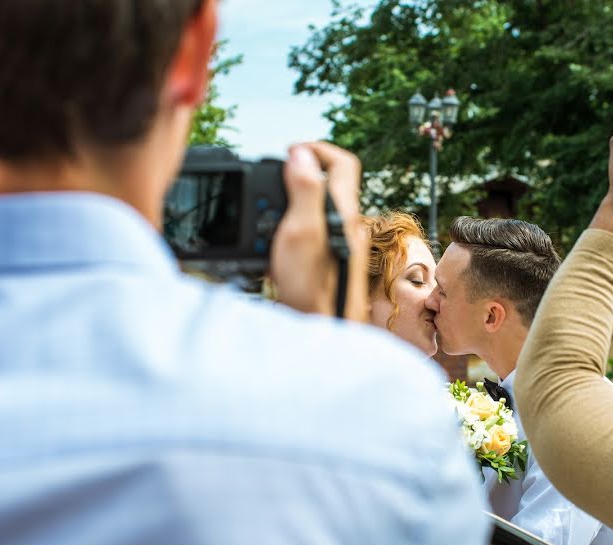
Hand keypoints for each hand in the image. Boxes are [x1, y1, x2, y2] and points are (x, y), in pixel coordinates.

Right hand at [270, 142, 369, 321]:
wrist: (321, 328)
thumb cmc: (313, 284)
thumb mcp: (302, 229)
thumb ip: (304, 189)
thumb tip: (302, 154)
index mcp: (343, 209)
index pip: (343, 162)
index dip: (318, 149)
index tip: (291, 153)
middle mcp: (345, 223)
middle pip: (327, 182)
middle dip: (298, 174)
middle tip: (272, 180)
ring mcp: (337, 242)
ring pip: (315, 207)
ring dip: (289, 203)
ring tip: (266, 212)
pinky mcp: (326, 259)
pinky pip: (308, 232)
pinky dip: (288, 230)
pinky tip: (272, 244)